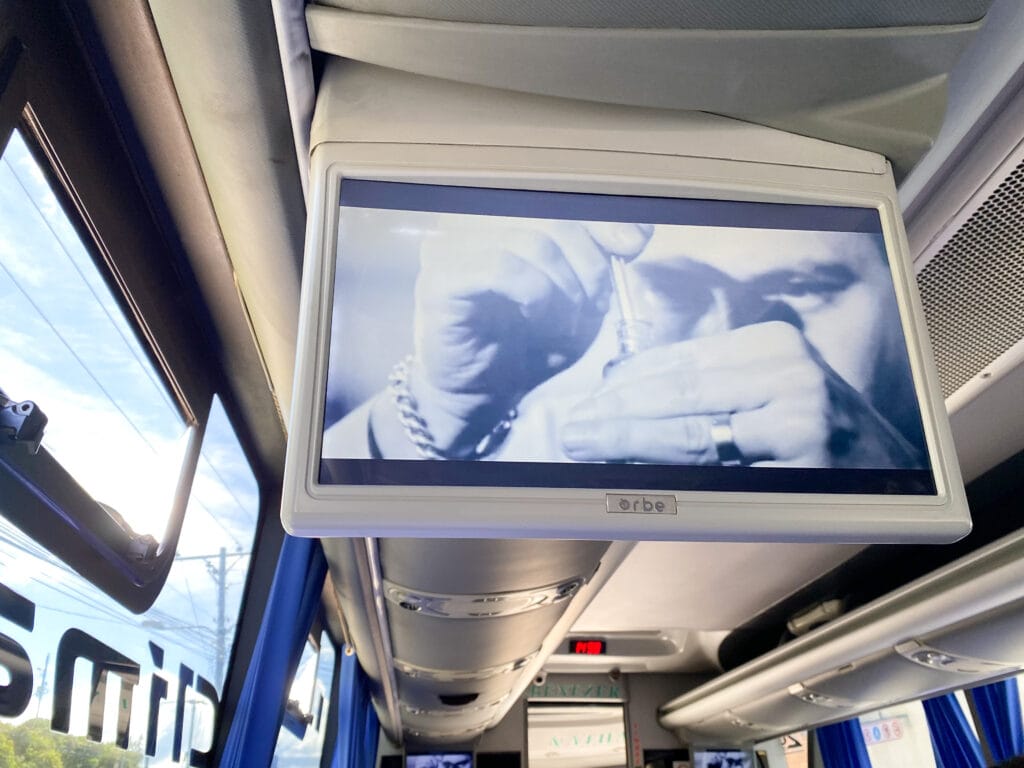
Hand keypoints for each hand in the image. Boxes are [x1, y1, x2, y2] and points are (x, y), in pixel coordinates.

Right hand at [390, 218, 651, 455]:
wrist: (485, 396)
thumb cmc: (529, 344)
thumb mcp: (580, 300)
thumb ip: (601, 261)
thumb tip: (636, 233)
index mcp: (504, 215)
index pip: (563, 195)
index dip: (603, 218)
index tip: (631, 247)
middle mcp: (473, 221)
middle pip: (550, 215)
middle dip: (587, 262)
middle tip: (594, 305)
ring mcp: (450, 247)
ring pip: (529, 240)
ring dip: (562, 286)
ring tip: (566, 323)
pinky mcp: (440, 281)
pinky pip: (501, 268)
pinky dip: (534, 294)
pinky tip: (537, 319)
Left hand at [560, 321, 921, 467]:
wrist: (894, 464)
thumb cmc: (819, 424)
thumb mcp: (770, 383)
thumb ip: (712, 382)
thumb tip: (628, 386)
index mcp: (773, 344)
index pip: (680, 360)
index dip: (627, 380)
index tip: (592, 394)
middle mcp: (788, 374)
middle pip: (677, 394)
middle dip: (615, 411)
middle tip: (573, 424)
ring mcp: (798, 420)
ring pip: (689, 433)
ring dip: (625, 440)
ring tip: (585, 444)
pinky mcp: (802, 469)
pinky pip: (715, 473)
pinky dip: (666, 473)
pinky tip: (632, 471)